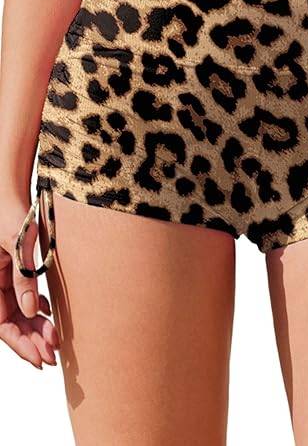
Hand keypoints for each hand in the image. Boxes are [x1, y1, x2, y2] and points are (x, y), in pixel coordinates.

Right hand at [0, 201, 59, 368]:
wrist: (12, 196)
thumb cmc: (13, 215)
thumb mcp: (19, 245)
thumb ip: (24, 278)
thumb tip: (33, 313)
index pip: (2, 325)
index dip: (21, 345)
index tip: (40, 359)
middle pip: (11, 323)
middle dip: (31, 342)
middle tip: (54, 356)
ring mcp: (3, 280)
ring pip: (19, 314)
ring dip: (36, 329)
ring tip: (56, 341)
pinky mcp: (14, 273)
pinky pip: (23, 299)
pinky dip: (37, 310)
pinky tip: (50, 315)